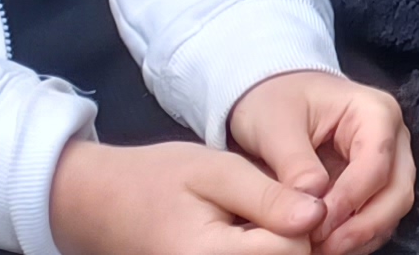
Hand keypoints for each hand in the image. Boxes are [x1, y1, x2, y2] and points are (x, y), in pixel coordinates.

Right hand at [50, 133, 325, 254]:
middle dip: (292, 235)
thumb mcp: (215, 171)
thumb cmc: (156, 179)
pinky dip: (260, 248)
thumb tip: (317, 215)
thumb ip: (267, 195)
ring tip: (255, 217)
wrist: (101, 205)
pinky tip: (248, 232)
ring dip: (276, 243)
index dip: (303, 216)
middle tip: (270, 202)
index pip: (295, 248)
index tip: (286, 192)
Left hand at [225, 71, 413, 254]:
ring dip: (362, 235)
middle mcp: (392, 138)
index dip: (350, 199)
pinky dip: (357, 237)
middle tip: (322, 247)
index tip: (315, 225)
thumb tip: (312, 204)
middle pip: (398, 190)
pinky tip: (327, 246)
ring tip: (321, 250)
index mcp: (375, 113)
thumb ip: (294, 163)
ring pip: (393, 208)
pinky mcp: (375, 185)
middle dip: (363, 225)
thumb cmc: (275, 102)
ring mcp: (388, 163)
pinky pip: (378, 217)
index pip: (376, 163)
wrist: (273, 98)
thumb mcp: (275, 125)